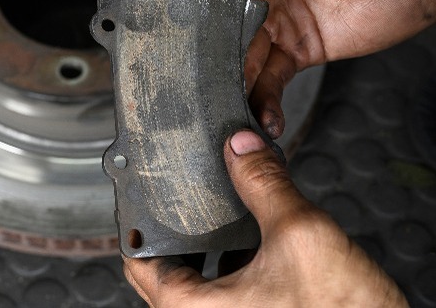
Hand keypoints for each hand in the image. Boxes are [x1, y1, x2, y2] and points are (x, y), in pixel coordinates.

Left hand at [123, 130, 407, 306]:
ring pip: (193, 278)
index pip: (136, 262)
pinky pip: (221, 288)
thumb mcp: (300, 234)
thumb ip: (265, 184)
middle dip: (171, 228)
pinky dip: (227, 260)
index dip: (134, 222)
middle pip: (162, 268)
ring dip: (201, 243)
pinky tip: (246, 234)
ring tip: (209, 208)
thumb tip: (243, 147)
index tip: (138, 195)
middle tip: (175, 195)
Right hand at [190, 0, 435, 137]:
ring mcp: (275, 20)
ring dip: (225, 81)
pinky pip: (271, 80)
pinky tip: (258, 116)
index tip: (159, 16)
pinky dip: (262, 101)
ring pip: (236, 56)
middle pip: (211, 22)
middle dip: (195, 46)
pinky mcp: (298, 50)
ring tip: (214, 103)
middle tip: (180, 72)